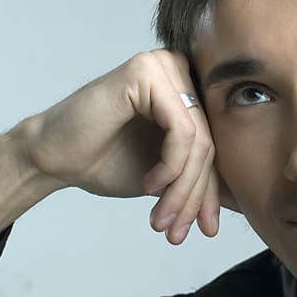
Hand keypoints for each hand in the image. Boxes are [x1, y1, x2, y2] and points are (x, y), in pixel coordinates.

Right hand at [14, 49, 238, 244]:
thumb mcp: (167, 176)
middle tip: (179, 231)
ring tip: (163, 219)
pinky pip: (182, 130)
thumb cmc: (104, 160)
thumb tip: (243, 203)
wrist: (53, 156)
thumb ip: (201, 179)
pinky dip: (171, 167)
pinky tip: (150, 185)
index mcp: (188, 89)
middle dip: (196, 196)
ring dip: (182, 189)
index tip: (205, 230)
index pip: (216, 144)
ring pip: (199, 141)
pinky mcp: (146, 72)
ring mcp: (163, 66)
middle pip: (211, 143)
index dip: (212, 192)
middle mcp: (180, 69)